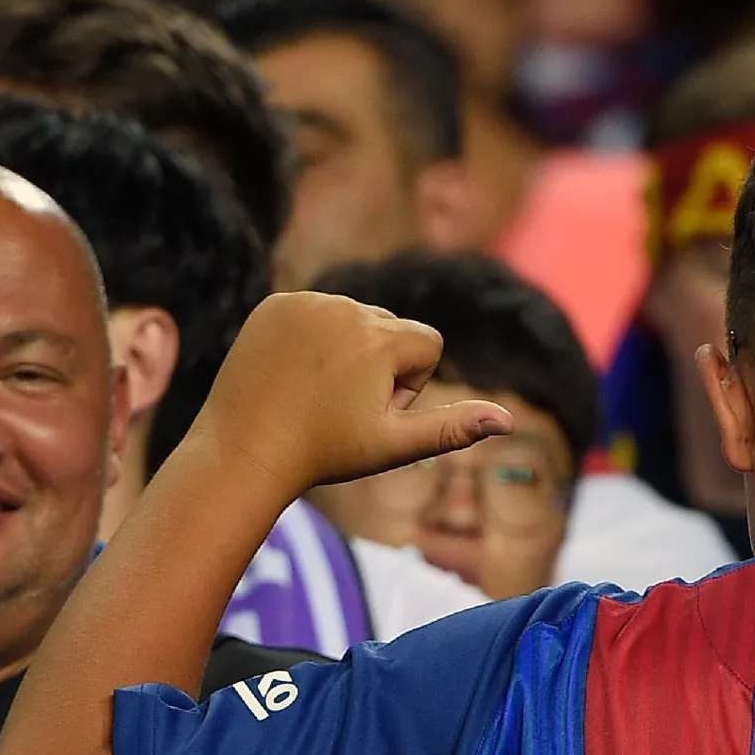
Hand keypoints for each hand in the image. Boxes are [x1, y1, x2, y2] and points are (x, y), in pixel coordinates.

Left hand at [195, 292, 511, 502]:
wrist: (245, 447)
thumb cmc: (327, 453)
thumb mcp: (396, 446)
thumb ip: (454, 428)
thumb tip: (509, 420)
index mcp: (381, 338)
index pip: (429, 344)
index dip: (411, 385)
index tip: (376, 410)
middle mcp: (347, 307)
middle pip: (393, 330)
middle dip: (381, 366)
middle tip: (343, 407)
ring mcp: (307, 301)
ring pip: (354, 320)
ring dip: (347, 353)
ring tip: (317, 392)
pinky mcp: (276, 302)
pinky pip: (315, 313)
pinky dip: (312, 340)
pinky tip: (294, 373)